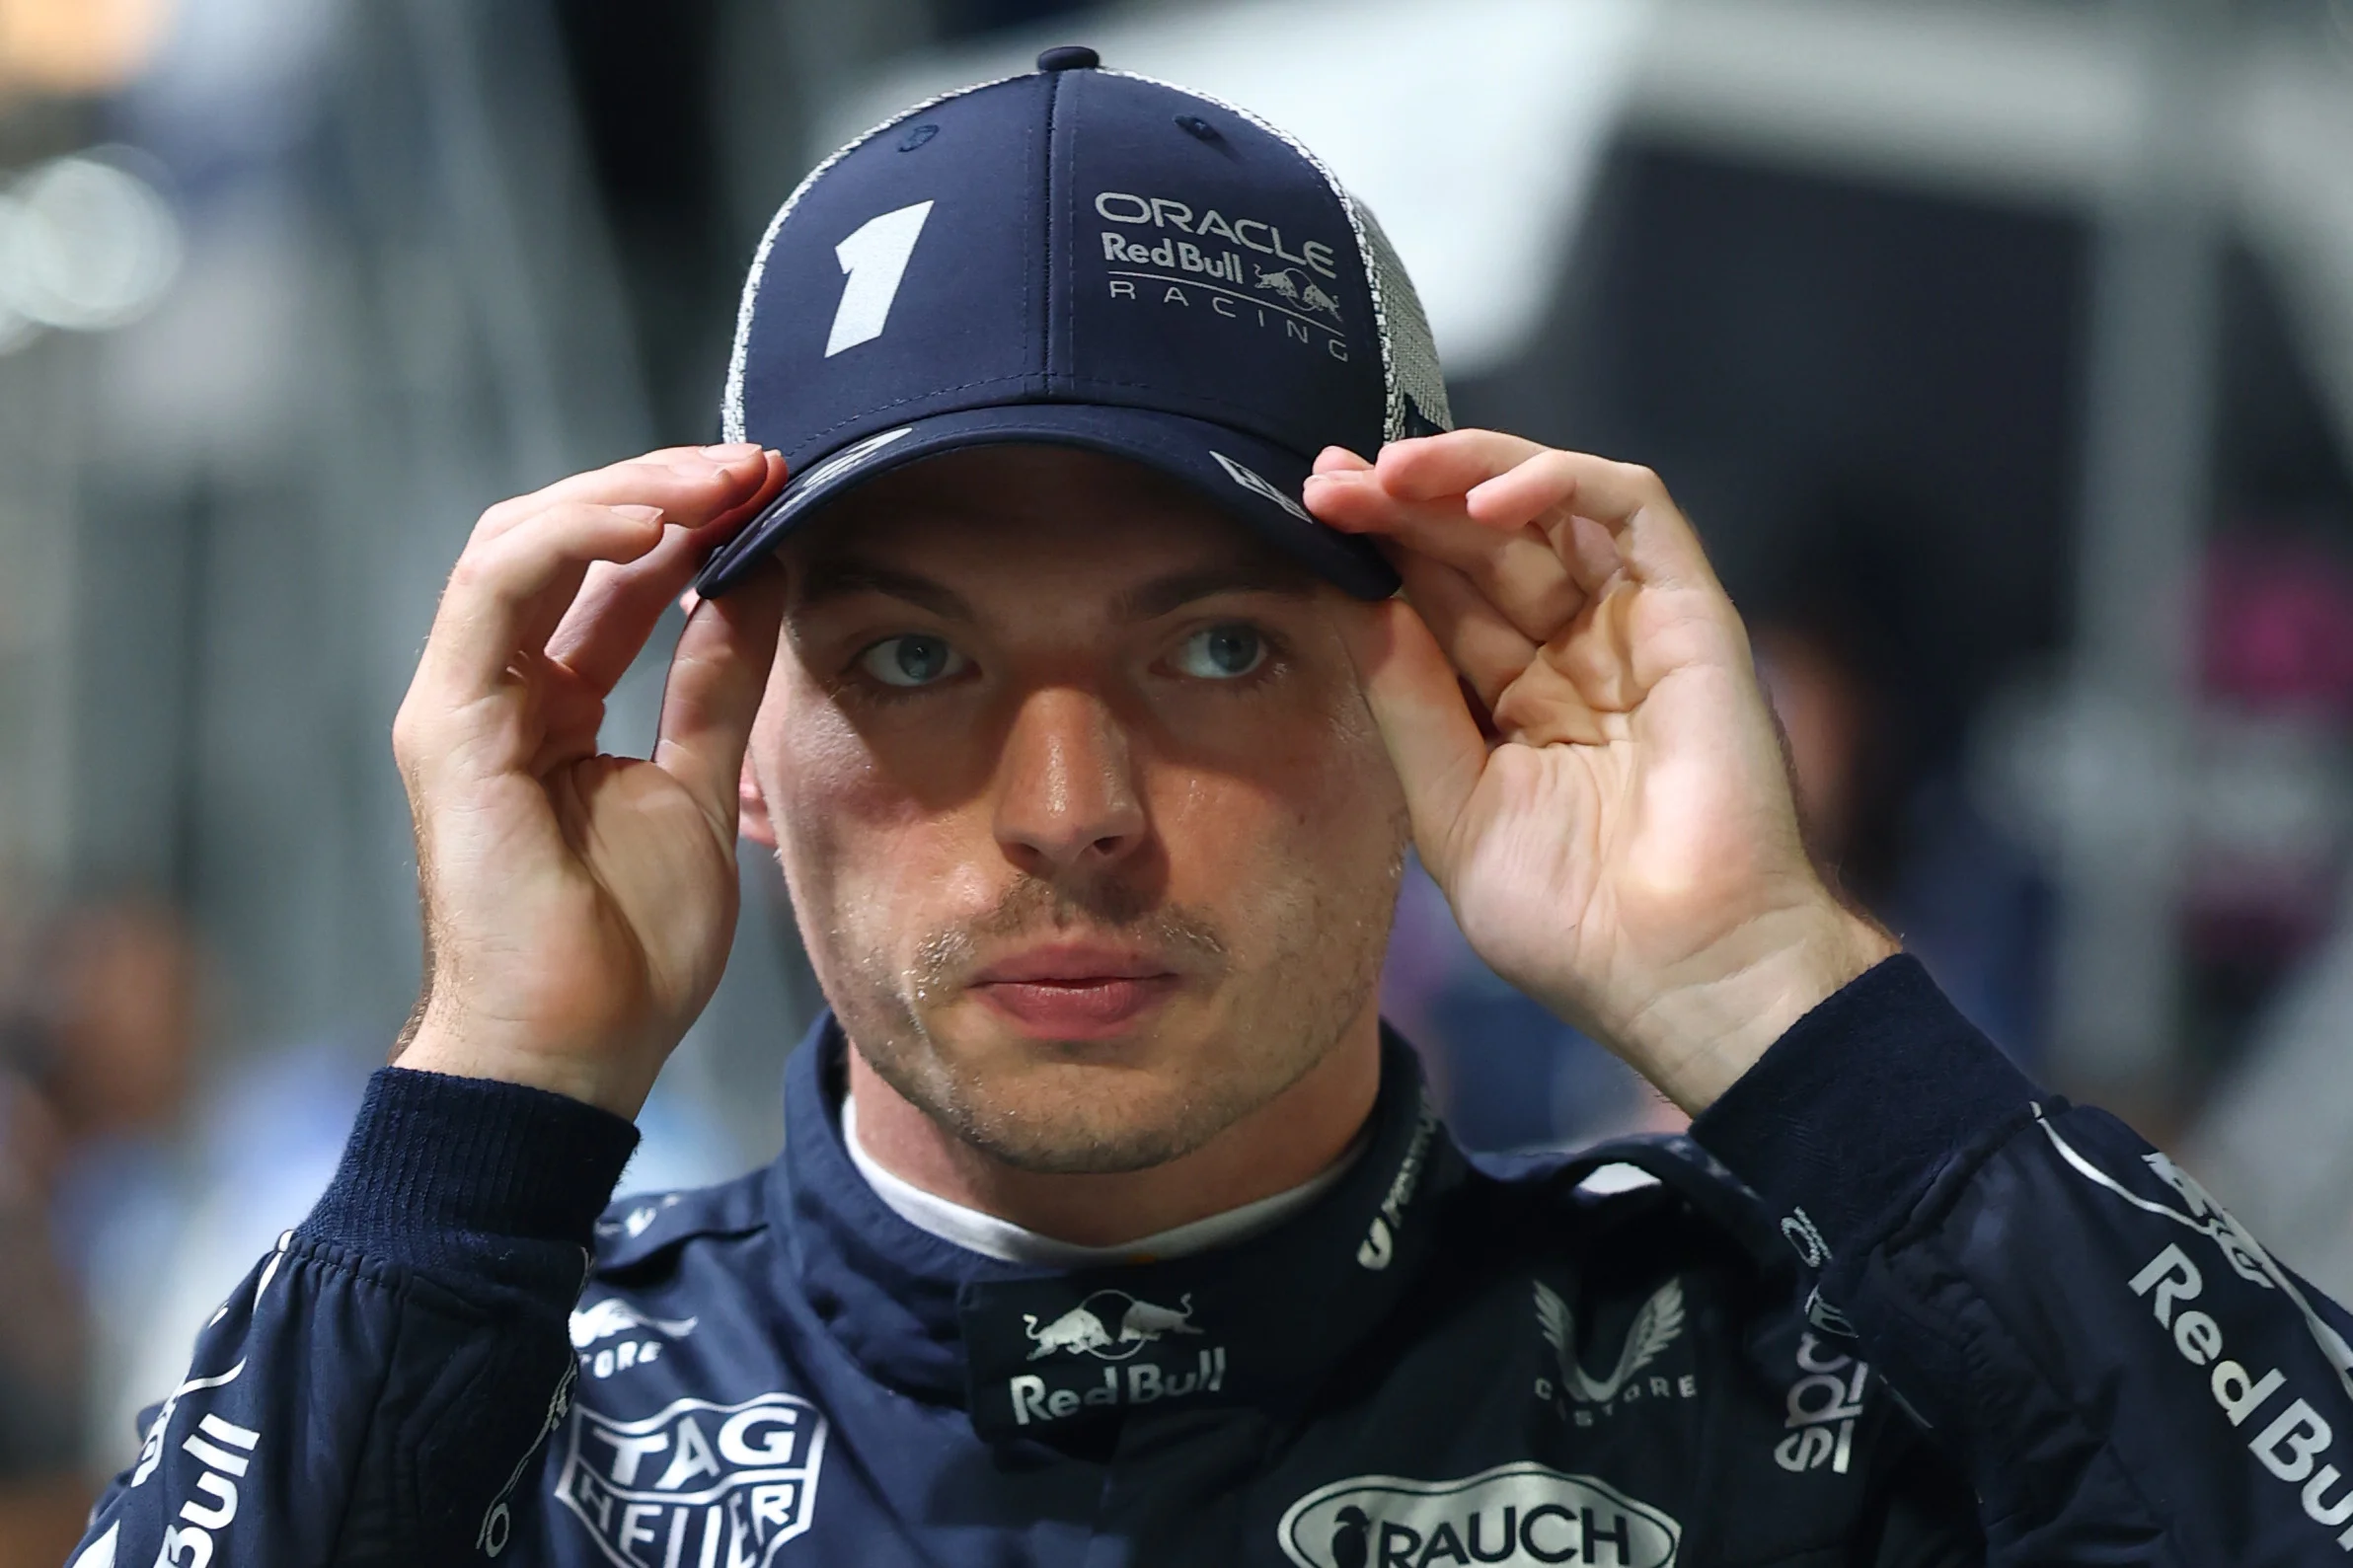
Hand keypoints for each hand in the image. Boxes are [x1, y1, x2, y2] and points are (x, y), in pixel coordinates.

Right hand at [391, 444, 788, 1116]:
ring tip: (718, 479)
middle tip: (753, 465)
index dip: (689, 522)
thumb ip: (718, 681)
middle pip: (565, 539)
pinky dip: (574, 537)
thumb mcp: (701, 783)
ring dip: (626, 494)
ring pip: (521, 539)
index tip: (772, 489)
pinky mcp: (446, 722)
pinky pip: (496, 589)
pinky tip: (658, 521)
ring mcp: (464, 703)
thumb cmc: (628, 951)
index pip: (610, 577)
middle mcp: (500, 693)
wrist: (575, 1052)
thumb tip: (766, 578)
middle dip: (663, 488)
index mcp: (553, 709)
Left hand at [1307, 432, 1894, 1111]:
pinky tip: (1484, 503)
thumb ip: (1408, 701)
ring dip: (1466, 473)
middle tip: (1331, 479)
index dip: (1379, 545)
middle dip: (1402, 500)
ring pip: (1548, 506)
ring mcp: (1632, 627)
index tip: (1312, 510)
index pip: (1438, 594)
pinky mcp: (1690, 611)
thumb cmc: (1574, 923)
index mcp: (1514, 702)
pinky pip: (1632, 509)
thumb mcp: (1450, 808)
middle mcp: (1571, 652)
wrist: (1685, 973)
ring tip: (1391, 472)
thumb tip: (1354, 598)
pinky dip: (1558, 483)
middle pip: (1479, 542)